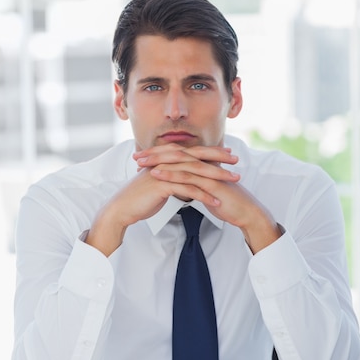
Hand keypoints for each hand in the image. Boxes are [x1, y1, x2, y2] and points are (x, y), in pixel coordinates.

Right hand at [85, 144, 238, 255]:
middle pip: (197, 158)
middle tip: (237, 161)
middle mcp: (166, 162)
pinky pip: (187, 190)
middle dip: (219, 159)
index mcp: (166, 160)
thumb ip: (172, 180)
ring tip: (233, 181)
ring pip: (195, 172)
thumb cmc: (140, 199)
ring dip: (217, 177)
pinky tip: (216, 202)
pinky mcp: (162, 186)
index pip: (193, 152)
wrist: (122, 208)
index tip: (227, 154)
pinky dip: (203, 196)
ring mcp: (164, 173)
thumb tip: (185, 182)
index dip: (211, 151)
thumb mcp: (159, 185)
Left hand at [138, 143, 281, 253]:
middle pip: (175, 154)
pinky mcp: (210, 183)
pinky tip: (156, 175)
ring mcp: (208, 172)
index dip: (159, 155)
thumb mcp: (207, 191)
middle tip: (136, 157)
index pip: (178, 155)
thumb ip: (195, 185)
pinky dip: (170, 175)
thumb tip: (182, 186)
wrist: (245, 212)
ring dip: (158, 162)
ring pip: (179, 163)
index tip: (142, 158)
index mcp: (203, 164)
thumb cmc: (228, 202)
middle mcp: (204, 164)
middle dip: (154, 154)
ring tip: (140, 164)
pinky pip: (187, 177)